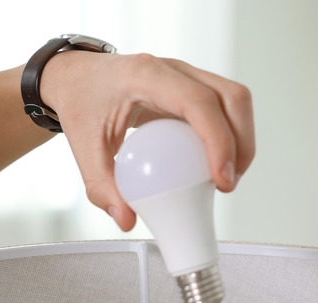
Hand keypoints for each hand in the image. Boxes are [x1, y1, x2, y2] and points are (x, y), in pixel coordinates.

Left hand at [40, 51, 254, 230]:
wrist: (77, 77)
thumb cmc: (81, 101)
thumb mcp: (83, 146)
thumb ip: (101, 186)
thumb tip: (127, 219)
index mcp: (145, 75)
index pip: (198, 101)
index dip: (218, 140)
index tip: (220, 177)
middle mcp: (173, 69)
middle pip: (231, 97)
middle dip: (241, 143)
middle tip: (227, 183)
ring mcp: (187, 75)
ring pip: (235, 100)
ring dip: (241, 140)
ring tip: (226, 177)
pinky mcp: (193, 86)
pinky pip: (224, 107)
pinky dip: (230, 135)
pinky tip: (215, 164)